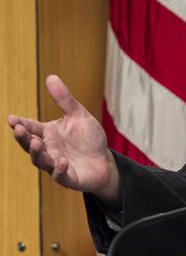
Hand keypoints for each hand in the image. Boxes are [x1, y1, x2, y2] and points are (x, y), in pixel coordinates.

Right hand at [8, 74, 120, 207]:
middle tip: (19, 129)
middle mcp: (49, 149)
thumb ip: (65, 99)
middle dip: (23, 138)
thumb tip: (51, 77)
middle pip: (30, 145)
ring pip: (40, 161)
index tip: (11, 119)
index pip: (30, 127)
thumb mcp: (79, 116)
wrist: (105, 162)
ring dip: (36, 153)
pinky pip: (60, 175)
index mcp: (48, 133)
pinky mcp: (69, 178)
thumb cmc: (89, 139)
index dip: (20, 124)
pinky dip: (59, 169)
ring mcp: (56, 165)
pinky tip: (62, 161)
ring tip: (36, 143)